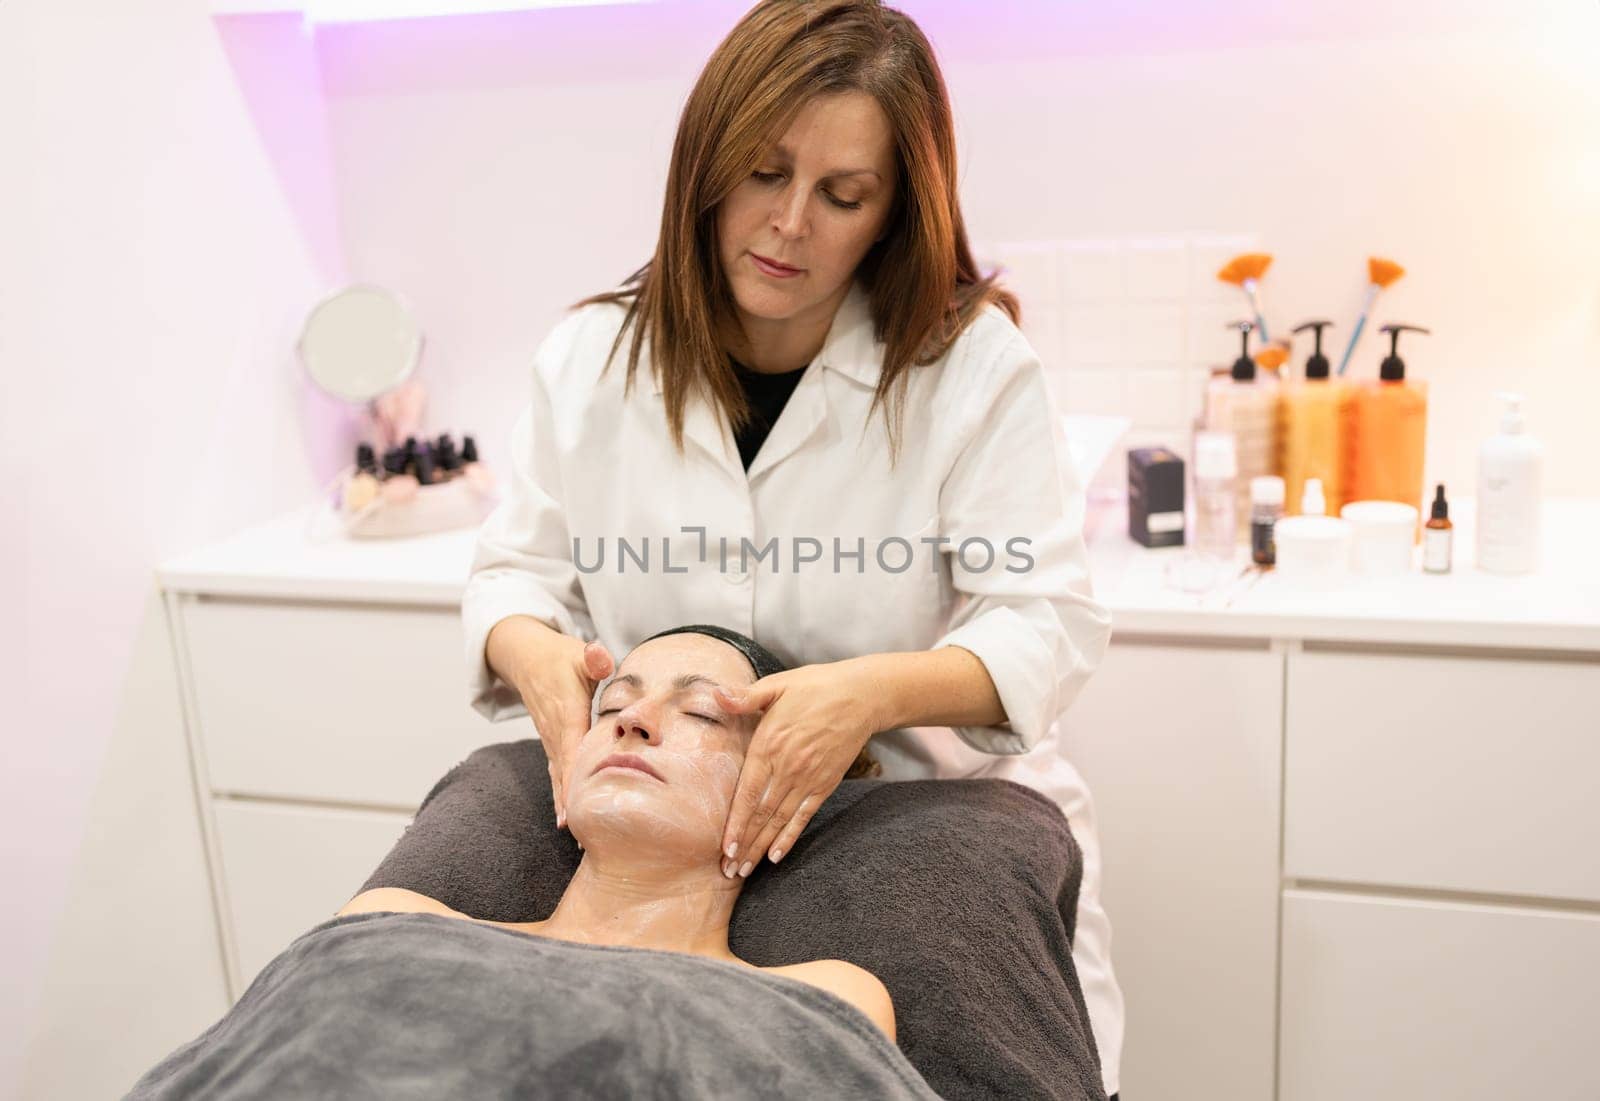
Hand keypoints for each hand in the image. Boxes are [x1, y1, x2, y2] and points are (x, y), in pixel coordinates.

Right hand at [513, 636, 614, 828]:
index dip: (577, 776)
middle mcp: (556, 732)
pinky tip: (566, 821)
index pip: (573, 749)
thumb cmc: (560, 658)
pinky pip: (556, 773)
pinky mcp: (552, 744)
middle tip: (583, 838)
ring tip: (576, 838)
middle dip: (572, 804)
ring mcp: (551, 740)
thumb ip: (592, 658)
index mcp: (567, 712)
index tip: (581, 805)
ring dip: (567, 806)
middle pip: (565, 773)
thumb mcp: (578, 653)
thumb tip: (599, 656)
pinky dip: (562, 796)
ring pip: (559, 778)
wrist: (527, 659)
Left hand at [714, 661, 879, 876]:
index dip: (735, 823)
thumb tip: (716, 696)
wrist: (861, 695)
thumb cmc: (815, 687)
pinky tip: (776, 856)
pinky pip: (804, 816)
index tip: (724, 848)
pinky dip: (790, 837)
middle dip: (744, 845)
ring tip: (746, 870)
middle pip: (761, 814)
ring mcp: (808, 778)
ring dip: (761, 847)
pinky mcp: (826, 783)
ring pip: (780, 820)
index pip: (747, 793)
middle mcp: (787, 767)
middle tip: (729, 871)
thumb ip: (745, 696)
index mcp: (769, 745)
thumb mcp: (777, 685)